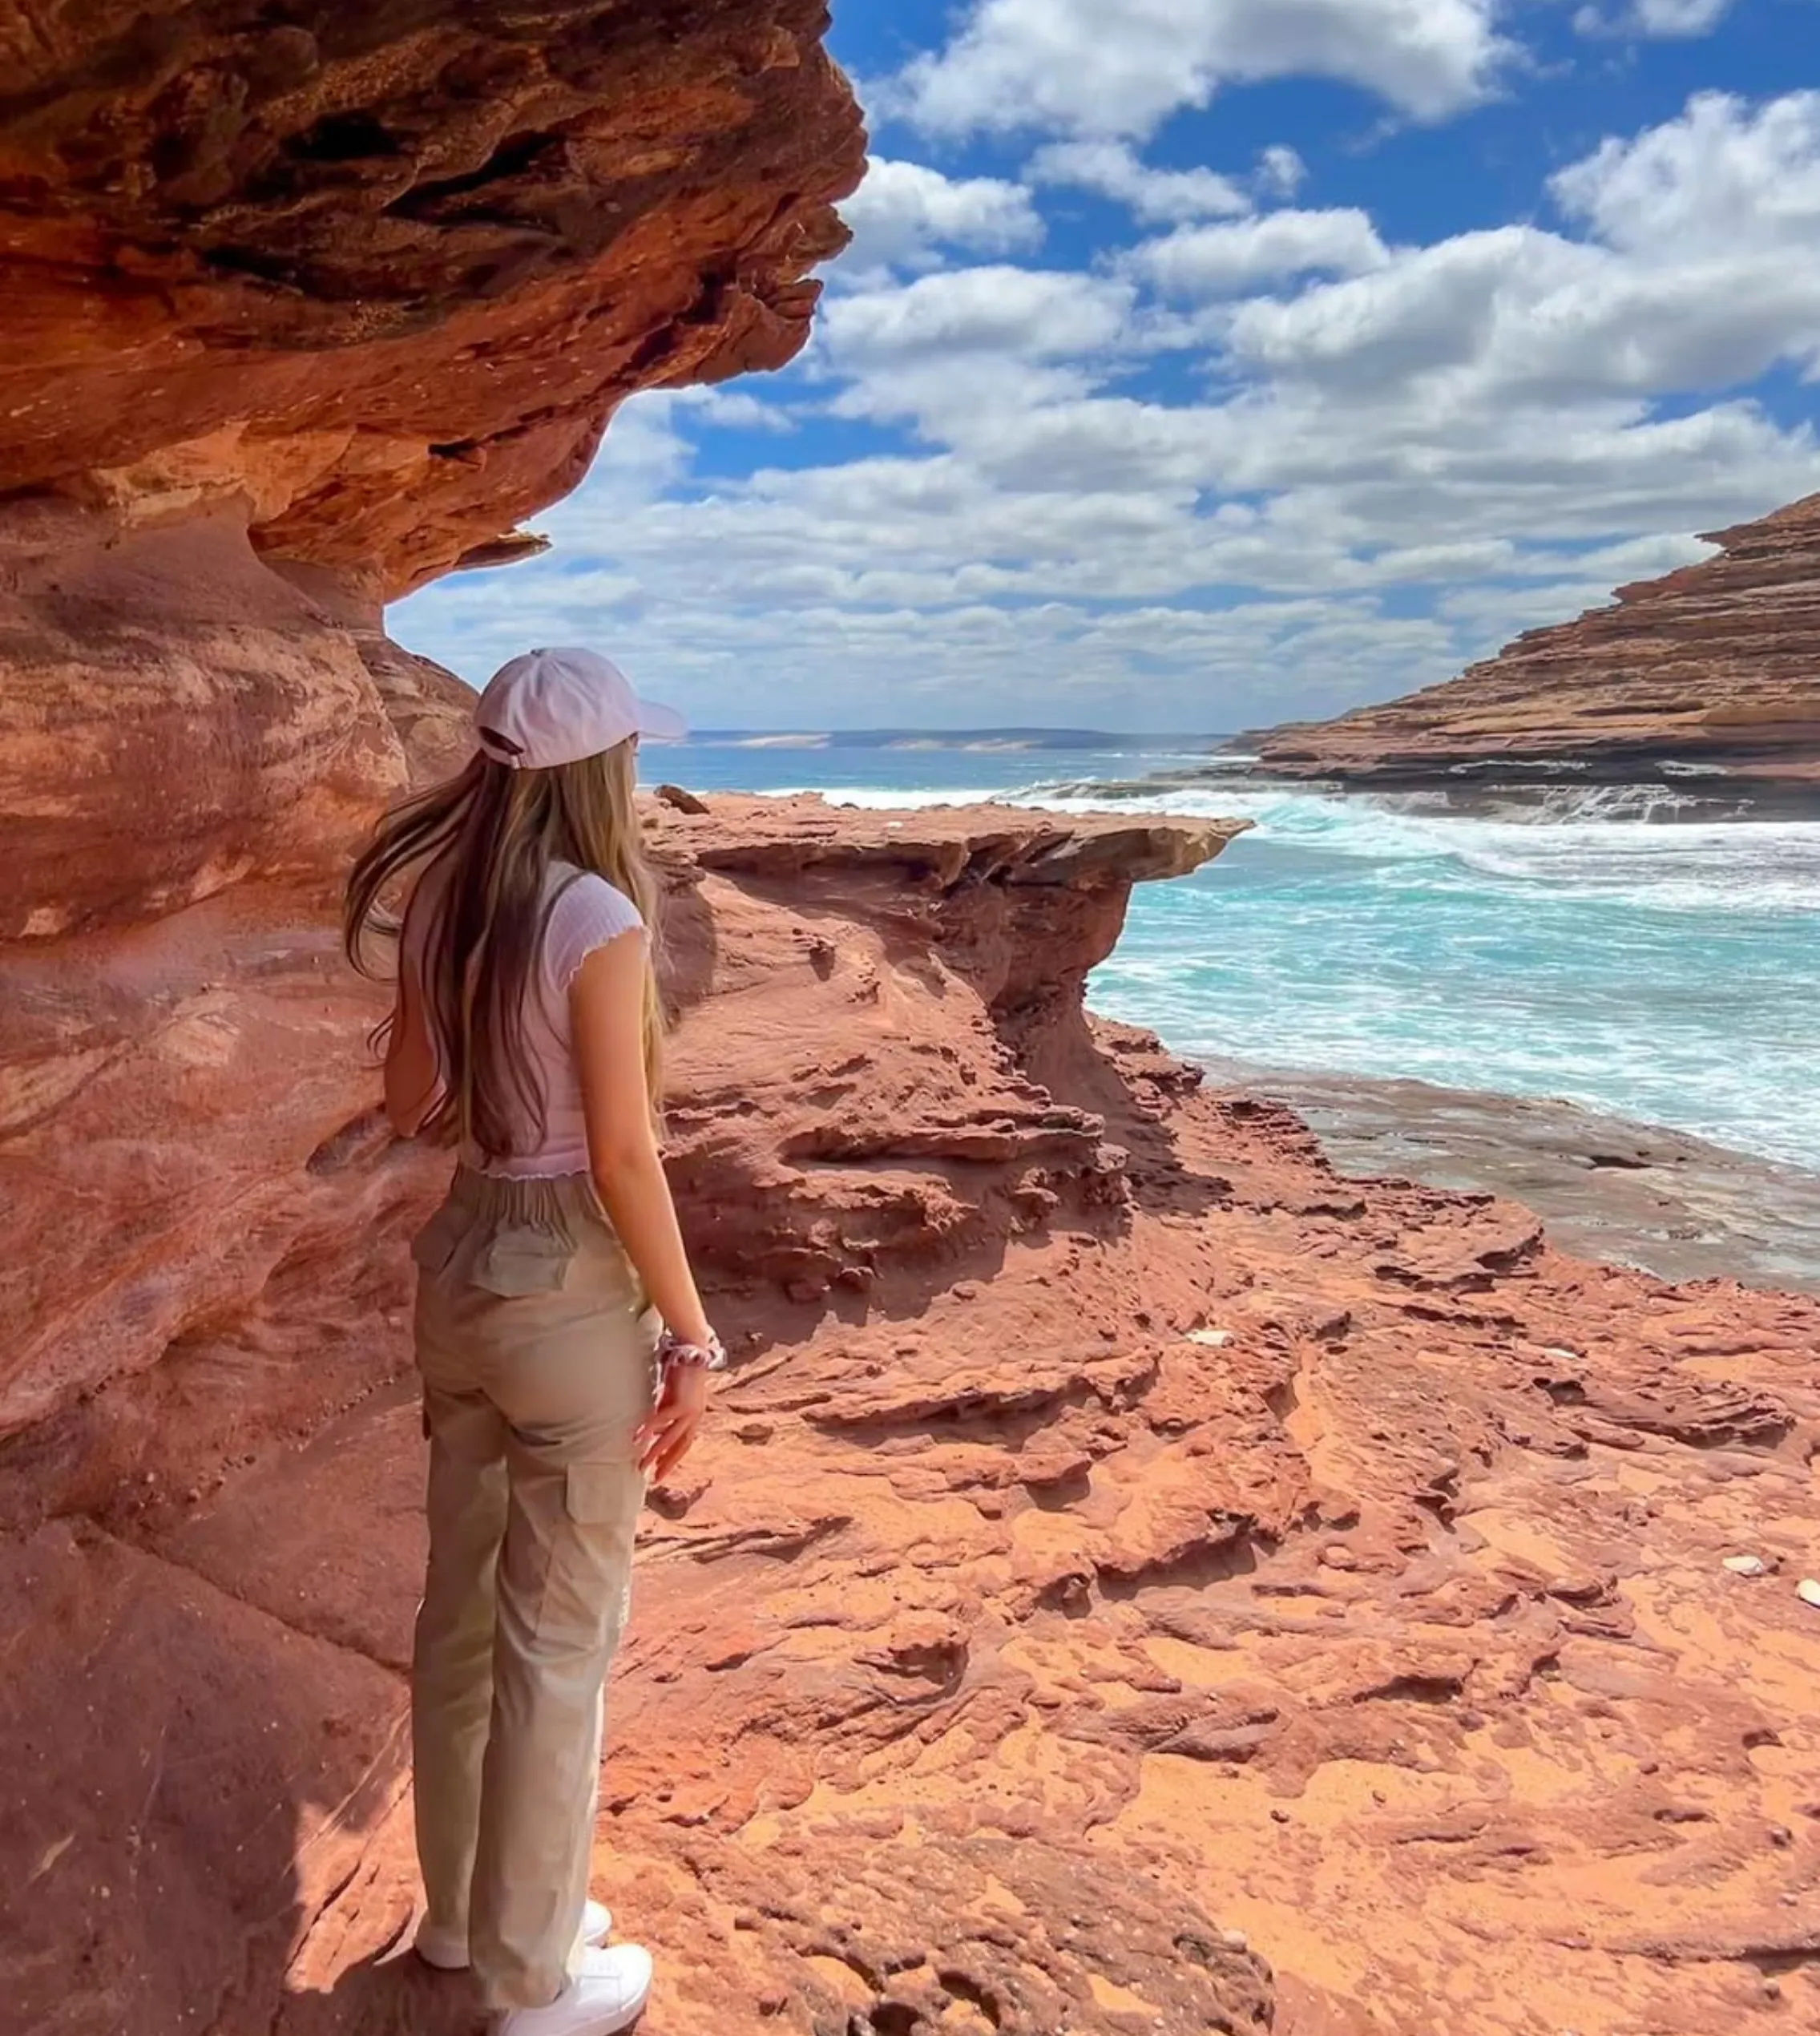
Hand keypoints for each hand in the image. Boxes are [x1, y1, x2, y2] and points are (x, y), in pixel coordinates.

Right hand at [635, 1361, 710, 1482]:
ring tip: (641, 1465)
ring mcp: (690, 1411)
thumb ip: (666, 1409)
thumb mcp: (672, 1395)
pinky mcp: (681, 1403)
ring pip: (669, 1438)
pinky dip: (648, 1430)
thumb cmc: (680, 1370)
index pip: (684, 1443)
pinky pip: (661, 1421)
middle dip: (666, 1463)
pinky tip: (636, 1438)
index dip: (672, 1458)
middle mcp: (695, 1416)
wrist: (690, 1350)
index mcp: (695, 1415)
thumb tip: (653, 1423)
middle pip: (680, 1446)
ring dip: (654, 1452)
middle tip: (653, 1478)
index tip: (660, 1471)